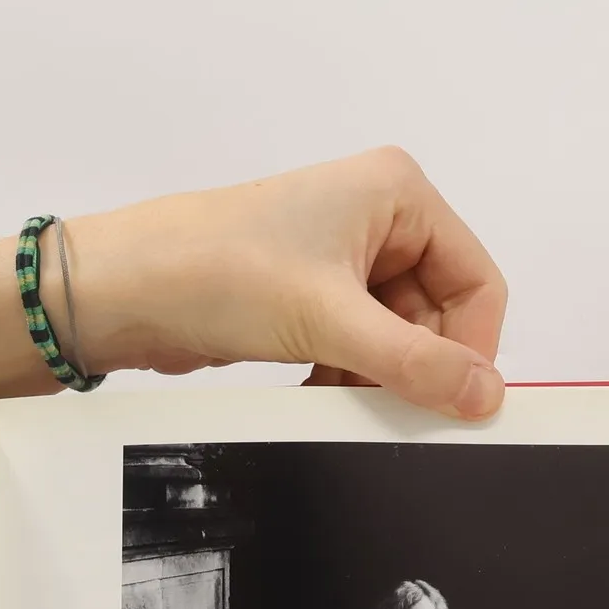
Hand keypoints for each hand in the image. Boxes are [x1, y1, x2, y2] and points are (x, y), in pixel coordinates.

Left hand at [75, 147, 507, 419]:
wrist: (126, 292)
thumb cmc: (215, 269)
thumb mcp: (330, 320)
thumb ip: (414, 362)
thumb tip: (482, 395)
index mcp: (396, 193)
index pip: (476, 280)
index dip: (471, 347)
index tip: (457, 404)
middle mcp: (374, 218)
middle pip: (437, 314)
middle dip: (418, 366)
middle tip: (399, 415)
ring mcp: (338, 260)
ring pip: (395, 337)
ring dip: (379, 378)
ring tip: (348, 403)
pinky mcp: (305, 298)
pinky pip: (356, 348)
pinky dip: (349, 378)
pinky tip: (325, 398)